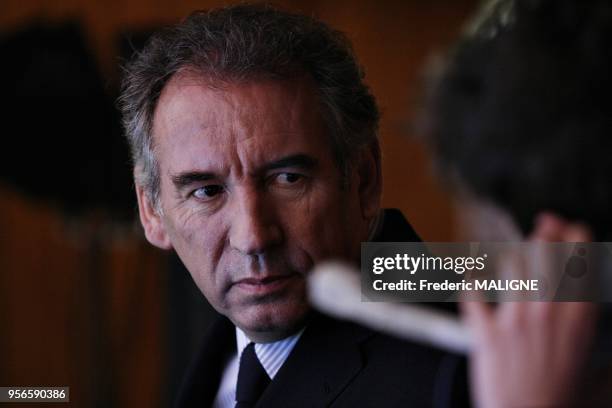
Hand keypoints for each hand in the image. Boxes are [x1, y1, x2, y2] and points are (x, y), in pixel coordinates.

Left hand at [463, 214, 597, 407]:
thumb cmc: (562, 404)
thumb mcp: (599, 379)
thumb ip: (609, 363)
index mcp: (579, 320)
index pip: (581, 261)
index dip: (575, 236)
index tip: (571, 229)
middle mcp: (547, 314)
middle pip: (545, 252)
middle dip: (545, 232)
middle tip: (543, 225)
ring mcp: (514, 321)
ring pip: (511, 264)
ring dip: (511, 254)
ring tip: (513, 255)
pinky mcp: (485, 332)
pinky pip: (471, 293)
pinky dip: (468, 279)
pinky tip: (470, 272)